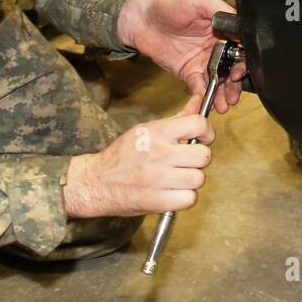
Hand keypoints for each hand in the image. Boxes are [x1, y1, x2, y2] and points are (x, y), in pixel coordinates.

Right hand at [63, 113, 214, 217]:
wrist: (95, 182)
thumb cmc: (122, 155)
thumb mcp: (147, 130)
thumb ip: (177, 118)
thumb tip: (200, 100)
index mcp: (156, 132)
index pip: (197, 124)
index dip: (207, 132)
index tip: (203, 138)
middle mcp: (158, 154)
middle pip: (204, 155)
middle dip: (198, 159)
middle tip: (186, 161)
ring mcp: (157, 179)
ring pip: (198, 179)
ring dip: (191, 180)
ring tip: (177, 177)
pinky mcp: (156, 201)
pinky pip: (189, 199)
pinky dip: (184, 197)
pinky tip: (174, 192)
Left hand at [117, 0, 246, 111]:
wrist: (140, 18)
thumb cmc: (169, 3)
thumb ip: (222, 11)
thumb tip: (242, 27)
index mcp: (222, 30)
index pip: (241, 48)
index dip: (244, 61)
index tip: (240, 71)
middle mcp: (216, 47)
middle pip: (233, 69)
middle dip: (235, 83)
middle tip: (233, 93)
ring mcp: (203, 61)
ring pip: (219, 81)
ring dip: (223, 94)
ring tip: (224, 104)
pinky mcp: (188, 72)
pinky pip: (200, 87)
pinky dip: (204, 95)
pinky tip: (207, 101)